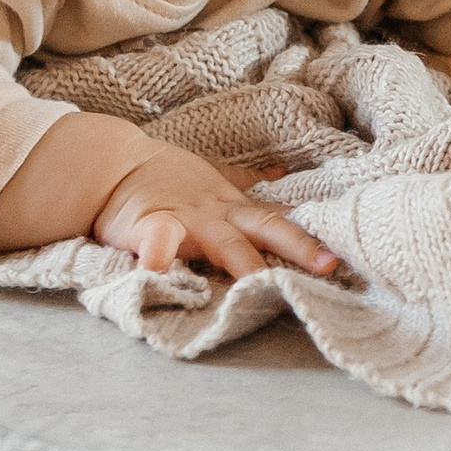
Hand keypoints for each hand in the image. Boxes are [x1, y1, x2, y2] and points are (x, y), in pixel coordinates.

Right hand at [93, 136, 344, 280]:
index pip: (277, 222)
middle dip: (298, 247)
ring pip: (223, 242)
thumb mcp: (210, 175)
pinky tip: (158, 272)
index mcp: (231, 207)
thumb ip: (243, 180)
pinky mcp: (151, 225)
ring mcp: (187, 221)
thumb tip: (281, 174)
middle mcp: (217, 215)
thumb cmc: (161, 176)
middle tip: (328, 265)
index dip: (308, 238)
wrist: (110, 165)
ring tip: (263, 285)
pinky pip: (157, 241)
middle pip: (266, 228)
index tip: (340, 256)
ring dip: (245, 263)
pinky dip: (159, 255)